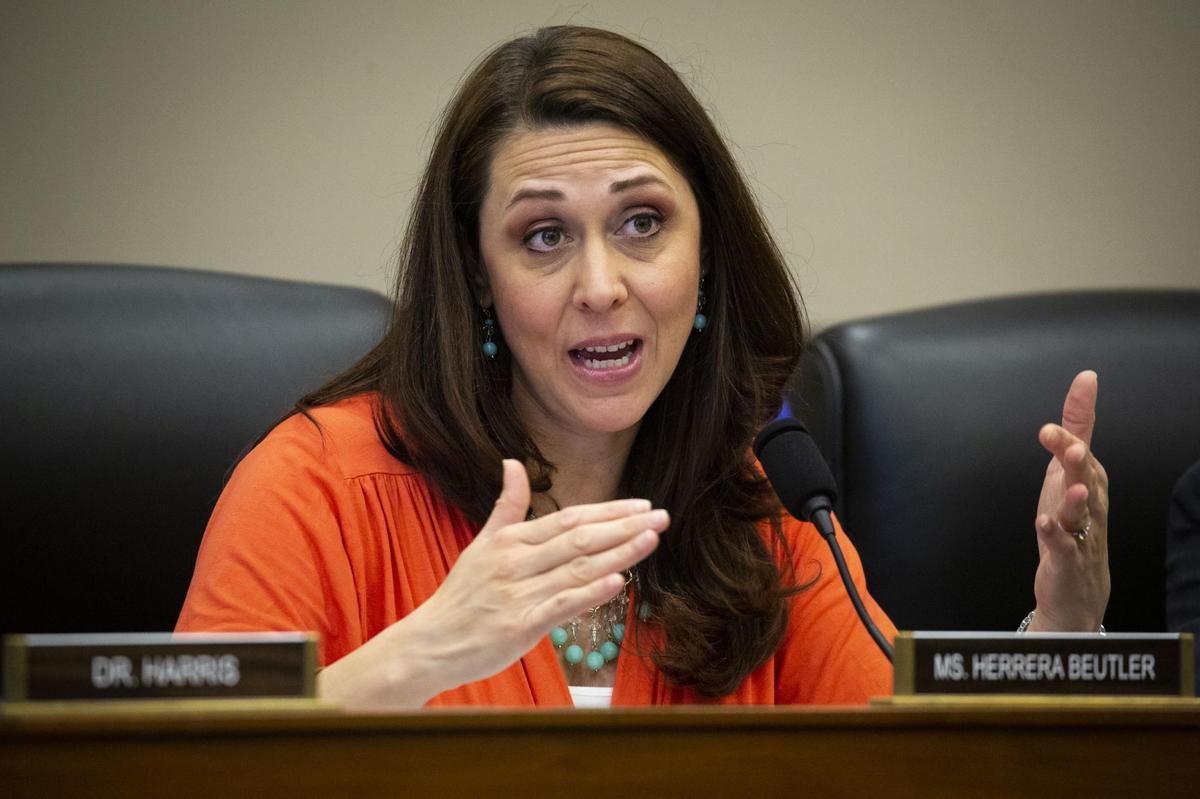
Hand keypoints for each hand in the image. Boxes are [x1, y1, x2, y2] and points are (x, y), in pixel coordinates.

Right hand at [400, 459, 666, 695]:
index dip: (608, 511)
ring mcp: (518, 594)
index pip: (569, 519)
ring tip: (651, 540)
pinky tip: (618, 582)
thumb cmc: (462, 595)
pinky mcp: (520, 626)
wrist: (430, 643)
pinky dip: (590, 592)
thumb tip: (512, 462)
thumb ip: (506, 506)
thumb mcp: (481, 543)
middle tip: (661, 517)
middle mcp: (516, 562)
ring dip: (618, 554)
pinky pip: (561, 605)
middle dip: (624, 526)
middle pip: (579, 539)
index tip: (642, 505)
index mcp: (510, 541)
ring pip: (577, 569)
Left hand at [1028, 370, 1110, 631]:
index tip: (1086, 379)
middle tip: (1070, 442)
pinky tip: (1043, 524)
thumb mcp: (1062, 486)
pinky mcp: (1067, 561)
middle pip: (1086, 475)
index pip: (1087, 440)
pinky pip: (1062, 547)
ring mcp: (1081, 534)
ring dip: (1074, 498)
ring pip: (1081, 513)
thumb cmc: (1070, 532)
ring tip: (1068, 483)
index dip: (1085, 411)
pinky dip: (1054, 535)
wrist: (1076, 594)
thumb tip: (1058, 414)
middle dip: (1079, 458)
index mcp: (1087, 482)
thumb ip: (1063, 450)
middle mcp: (1089, 505)